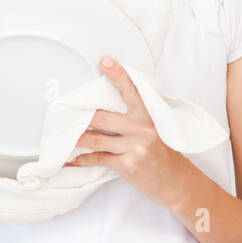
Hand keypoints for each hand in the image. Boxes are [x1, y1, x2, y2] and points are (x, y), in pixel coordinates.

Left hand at [66, 57, 188, 207]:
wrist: (175, 181)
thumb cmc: (162, 153)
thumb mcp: (156, 129)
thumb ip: (138, 118)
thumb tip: (108, 108)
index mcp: (149, 116)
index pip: (132, 90)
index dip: (118, 74)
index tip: (105, 61)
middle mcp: (142, 129)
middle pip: (103, 116)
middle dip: (82, 115)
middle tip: (66, 110)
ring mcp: (134, 147)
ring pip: (96, 138)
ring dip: (77, 138)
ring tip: (66, 136)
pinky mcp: (127, 165)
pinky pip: (98, 158)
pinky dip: (83, 159)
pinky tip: (73, 160)